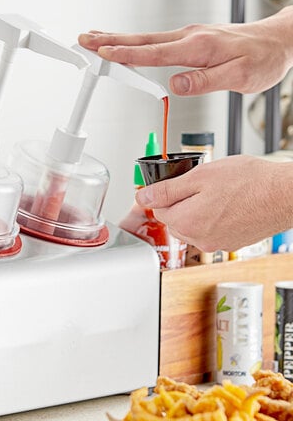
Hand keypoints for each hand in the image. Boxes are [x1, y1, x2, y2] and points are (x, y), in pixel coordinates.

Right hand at [78, 6, 292, 95]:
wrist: (279, 42)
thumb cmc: (262, 60)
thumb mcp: (239, 77)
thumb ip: (205, 82)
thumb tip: (174, 85)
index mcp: (197, 47)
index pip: (153, 52)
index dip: (126, 54)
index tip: (103, 53)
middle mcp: (189, 37)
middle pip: (141, 40)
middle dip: (109, 40)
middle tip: (84, 39)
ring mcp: (187, 36)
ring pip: (144, 38)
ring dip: (117, 39)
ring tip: (94, 39)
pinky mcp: (189, 40)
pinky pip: (154, 41)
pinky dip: (133, 42)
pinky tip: (125, 43)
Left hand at [133, 156, 292, 251]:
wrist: (286, 195)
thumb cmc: (250, 182)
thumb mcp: (199, 176)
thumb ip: (166, 190)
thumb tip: (142, 198)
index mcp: (186, 222)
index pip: (159, 210)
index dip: (167, 194)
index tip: (178, 184)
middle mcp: (199, 239)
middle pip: (175, 220)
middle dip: (182, 203)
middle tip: (202, 186)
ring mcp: (216, 243)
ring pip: (193, 226)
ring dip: (198, 210)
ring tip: (219, 194)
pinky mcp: (231, 243)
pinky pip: (211, 230)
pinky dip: (214, 218)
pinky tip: (229, 204)